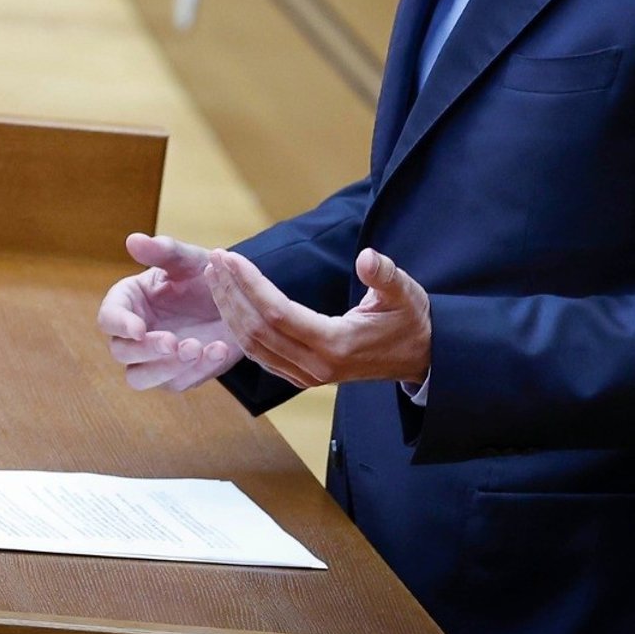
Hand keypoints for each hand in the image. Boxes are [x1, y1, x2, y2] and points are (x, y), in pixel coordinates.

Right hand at [97, 233, 243, 390]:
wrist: (237, 301)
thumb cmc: (203, 276)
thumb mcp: (188, 260)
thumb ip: (163, 251)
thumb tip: (133, 240)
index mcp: (128, 302)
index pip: (109, 318)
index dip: (119, 325)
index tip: (138, 328)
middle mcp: (134, 334)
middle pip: (122, 353)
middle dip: (146, 350)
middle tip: (174, 342)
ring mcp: (153, 359)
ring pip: (140, 378)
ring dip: (165, 368)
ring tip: (197, 347)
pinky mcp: (176, 376)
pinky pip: (178, 382)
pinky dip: (198, 369)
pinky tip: (219, 349)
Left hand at [204, 246, 430, 389]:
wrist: (419, 357)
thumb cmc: (410, 321)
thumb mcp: (406, 294)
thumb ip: (385, 276)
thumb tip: (368, 257)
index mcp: (335, 345)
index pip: (277, 314)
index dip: (249, 284)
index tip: (230, 257)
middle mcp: (315, 366)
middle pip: (256, 330)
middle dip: (230, 293)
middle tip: (215, 259)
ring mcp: (306, 375)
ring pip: (252, 346)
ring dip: (229, 309)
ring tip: (215, 275)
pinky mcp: (301, 376)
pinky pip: (259, 354)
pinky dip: (238, 328)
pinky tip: (229, 303)